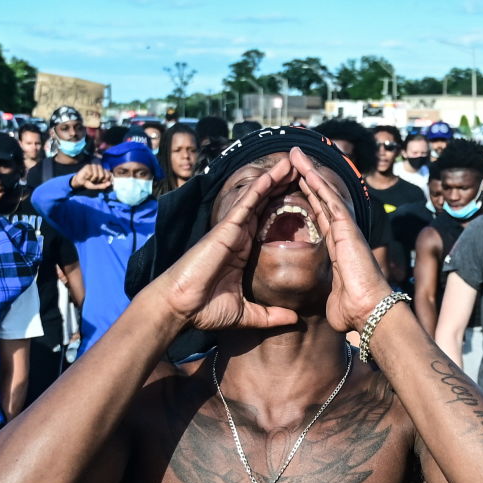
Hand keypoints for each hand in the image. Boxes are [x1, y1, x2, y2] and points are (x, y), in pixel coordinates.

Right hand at [70, 164, 111, 190]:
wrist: (79, 182)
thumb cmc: (88, 183)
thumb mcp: (97, 186)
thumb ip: (103, 185)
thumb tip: (109, 183)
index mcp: (102, 170)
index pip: (108, 175)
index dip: (105, 180)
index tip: (100, 182)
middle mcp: (99, 167)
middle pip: (102, 175)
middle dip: (98, 181)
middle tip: (93, 180)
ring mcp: (93, 166)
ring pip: (97, 175)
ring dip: (93, 179)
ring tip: (89, 178)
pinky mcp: (88, 166)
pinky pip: (91, 174)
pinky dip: (89, 178)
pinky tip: (86, 176)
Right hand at [153, 156, 298, 330]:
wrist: (181, 308)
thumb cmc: (205, 309)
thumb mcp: (246, 314)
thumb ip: (270, 315)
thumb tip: (294, 320)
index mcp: (243, 252)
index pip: (267, 224)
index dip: (282, 209)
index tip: (300, 198)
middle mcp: (238, 237)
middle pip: (264, 205)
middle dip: (281, 187)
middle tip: (302, 170)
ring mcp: (232, 230)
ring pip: (257, 198)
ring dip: (275, 179)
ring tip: (293, 162)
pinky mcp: (226, 228)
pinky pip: (247, 203)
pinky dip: (261, 187)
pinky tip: (275, 173)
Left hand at [290, 147, 390, 331]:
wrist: (369, 312)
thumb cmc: (352, 310)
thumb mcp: (334, 298)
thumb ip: (331, 295)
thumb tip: (330, 307)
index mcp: (337, 248)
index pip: (321, 216)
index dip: (310, 198)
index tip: (298, 183)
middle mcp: (342, 235)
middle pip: (322, 199)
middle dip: (308, 178)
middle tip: (295, 159)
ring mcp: (346, 230)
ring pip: (325, 194)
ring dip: (310, 172)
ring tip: (296, 154)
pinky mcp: (347, 230)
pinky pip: (330, 201)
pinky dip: (318, 184)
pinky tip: (306, 169)